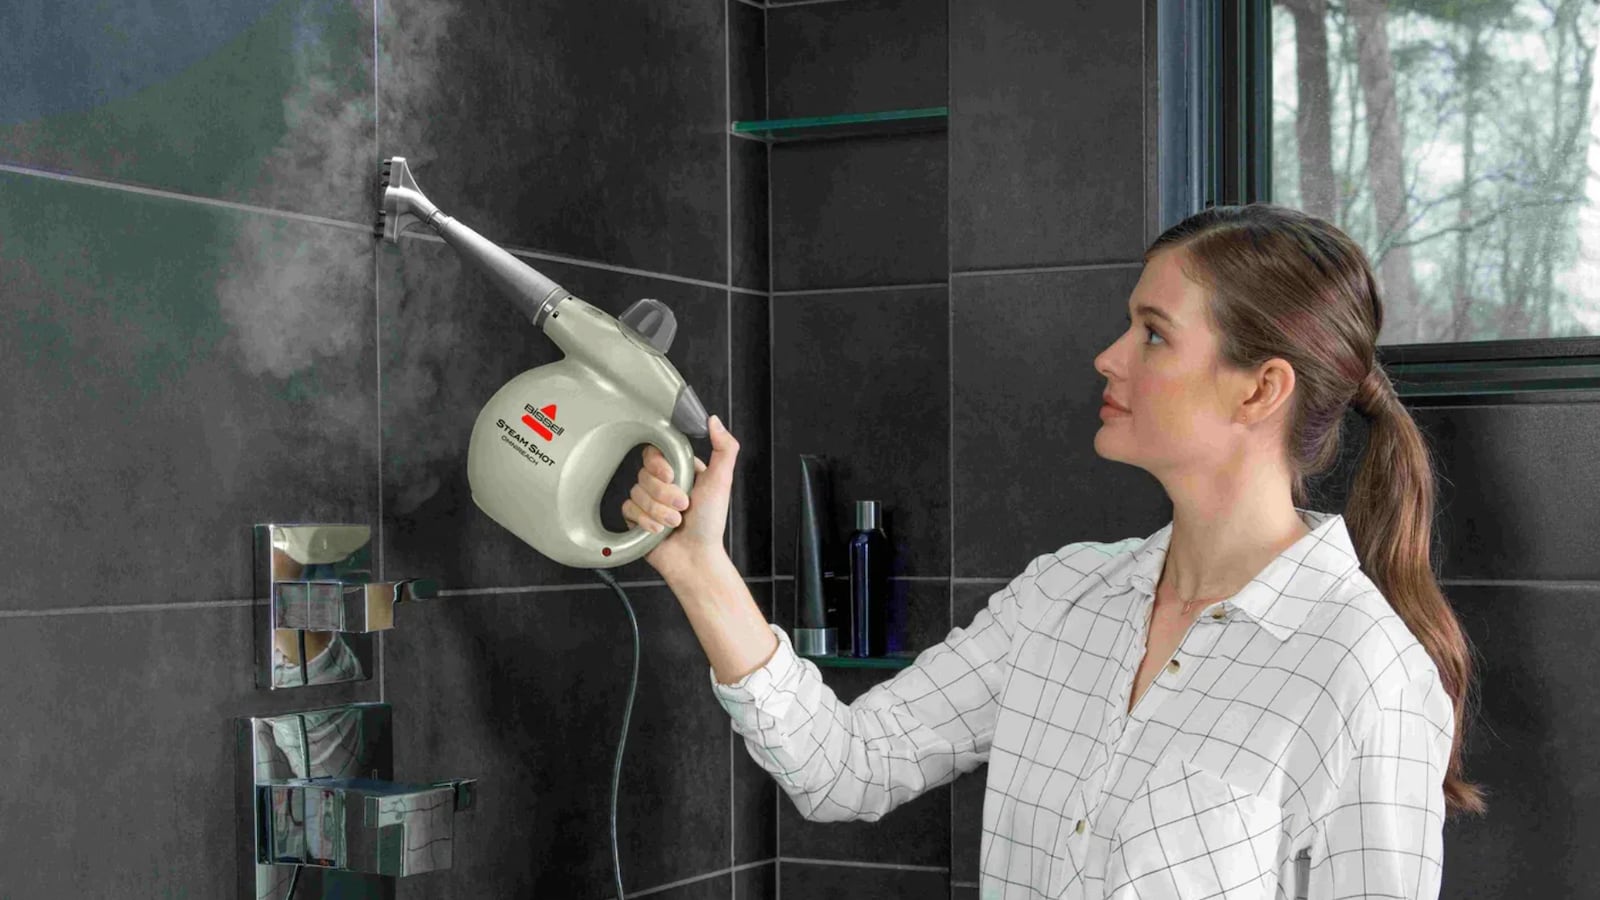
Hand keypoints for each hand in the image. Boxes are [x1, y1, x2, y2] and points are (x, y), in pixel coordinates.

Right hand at [622, 414, 739, 575]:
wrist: (696, 558)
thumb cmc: (710, 522)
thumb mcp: (722, 481)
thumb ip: (724, 448)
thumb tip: (714, 420)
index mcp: (679, 469)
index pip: (655, 452)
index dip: (659, 464)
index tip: (672, 476)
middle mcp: (662, 483)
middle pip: (644, 473)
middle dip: (664, 494)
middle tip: (683, 507)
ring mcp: (647, 500)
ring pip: (636, 492)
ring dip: (658, 511)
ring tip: (676, 522)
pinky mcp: (636, 518)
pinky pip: (628, 510)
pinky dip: (645, 521)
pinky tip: (659, 530)